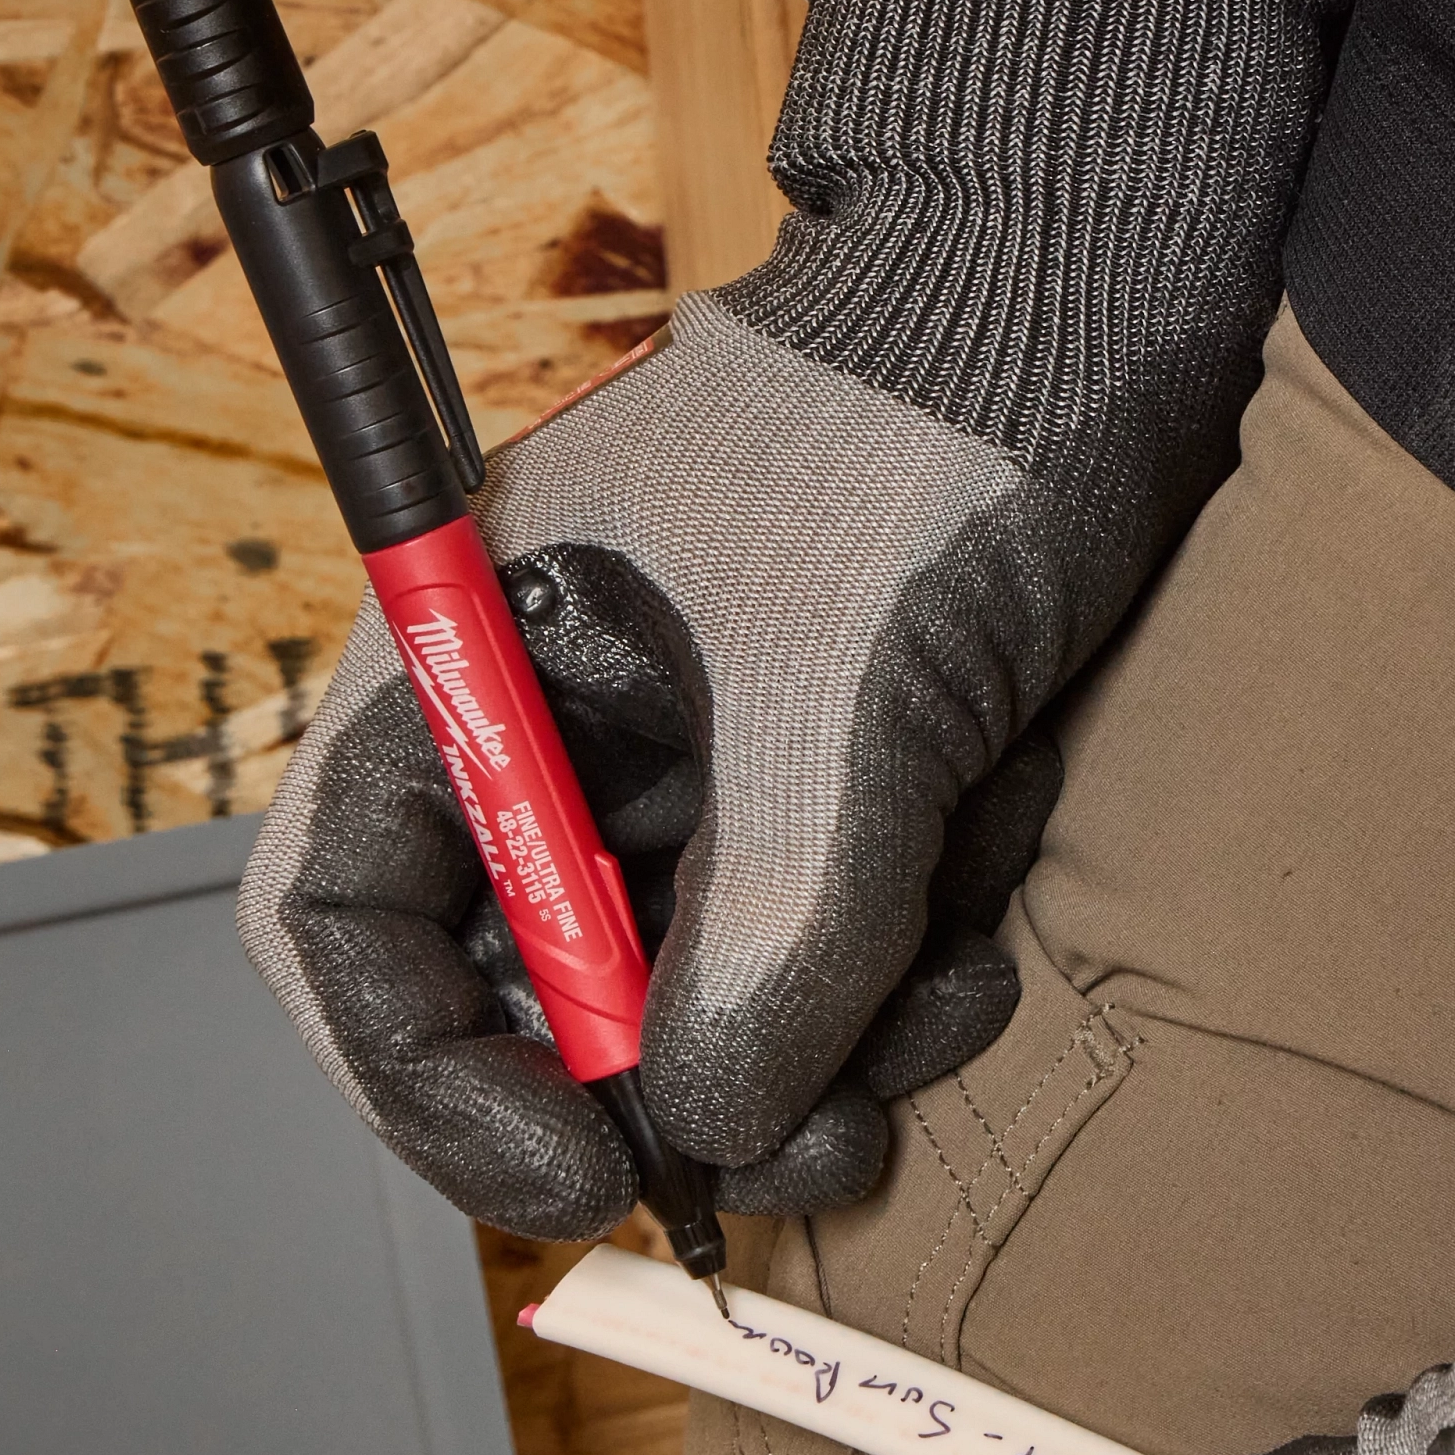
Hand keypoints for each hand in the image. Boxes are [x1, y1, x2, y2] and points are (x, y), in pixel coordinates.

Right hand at [239, 0, 1357, 1238]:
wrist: (1106, 286)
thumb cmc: (941, 412)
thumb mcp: (848, 690)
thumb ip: (772, 928)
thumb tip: (706, 1129)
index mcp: (474, 659)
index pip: (347, 916)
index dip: (425, 1075)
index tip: (573, 1169)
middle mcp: (556, 728)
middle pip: (527, 1000)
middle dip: (680, 1092)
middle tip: (819, 1145)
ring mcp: (688, 765)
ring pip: (698, 1009)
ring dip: (831, 1043)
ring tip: (954, 981)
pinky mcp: (817, 792)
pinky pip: (821, 962)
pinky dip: (903, 976)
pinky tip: (988, 905)